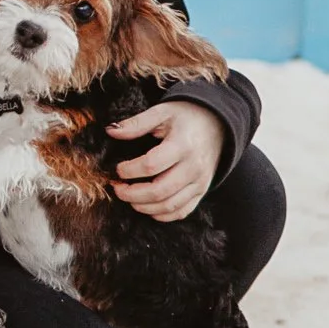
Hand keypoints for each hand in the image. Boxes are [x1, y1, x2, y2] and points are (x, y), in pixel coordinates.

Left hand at [107, 102, 225, 221]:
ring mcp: (200, 182)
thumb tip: (111, 131)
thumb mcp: (162, 112)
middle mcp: (193, 166)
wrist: (218, 124)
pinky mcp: (202, 191)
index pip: (151, 165)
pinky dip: (162, 215)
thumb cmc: (187, 116)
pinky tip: (147, 206)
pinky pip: (181, 211)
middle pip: (159, 191)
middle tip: (117, 188)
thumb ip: (137, 123)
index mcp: (183, 144)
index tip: (118, 168)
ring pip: (169, 206)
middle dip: (132, 194)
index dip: (130, 170)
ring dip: (143, 207)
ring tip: (129, 197)